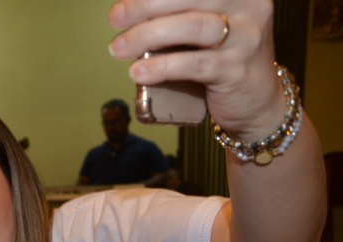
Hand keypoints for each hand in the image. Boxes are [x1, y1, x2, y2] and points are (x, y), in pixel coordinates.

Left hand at [107, 0, 284, 140]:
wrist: (255, 101)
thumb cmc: (219, 56)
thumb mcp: (205, 24)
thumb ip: (178, 12)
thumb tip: (127, 7)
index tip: (124, 0)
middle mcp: (248, 5)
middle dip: (145, 5)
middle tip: (116, 18)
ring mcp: (246, 38)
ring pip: (191, 26)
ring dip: (146, 35)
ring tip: (118, 48)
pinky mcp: (236, 70)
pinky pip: (194, 64)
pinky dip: (161, 66)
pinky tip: (138, 71)